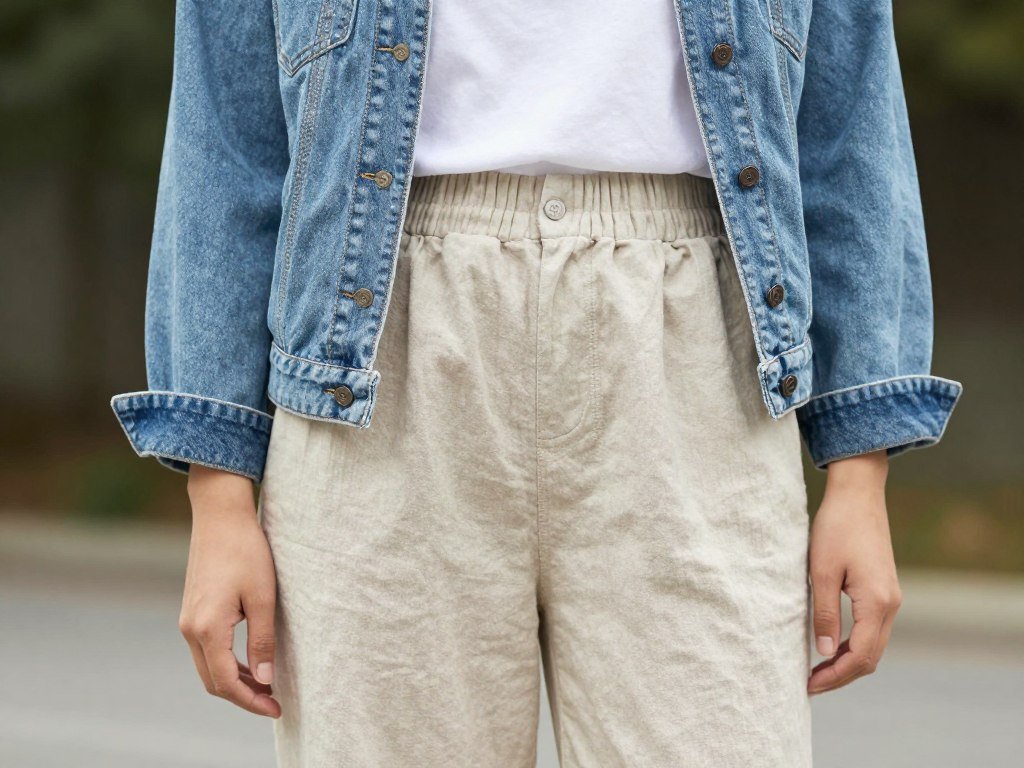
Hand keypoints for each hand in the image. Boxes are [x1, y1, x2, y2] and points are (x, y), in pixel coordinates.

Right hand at [178, 466, 280, 716]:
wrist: (220, 516)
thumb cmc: (246, 551)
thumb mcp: (263, 596)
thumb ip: (262, 640)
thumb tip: (265, 680)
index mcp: (207, 628)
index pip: (226, 682)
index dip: (251, 701)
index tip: (276, 708)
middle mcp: (190, 628)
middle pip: (213, 681)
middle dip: (242, 697)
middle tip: (274, 702)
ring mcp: (188, 620)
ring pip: (207, 667)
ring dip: (234, 682)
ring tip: (266, 686)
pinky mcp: (192, 610)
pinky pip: (206, 650)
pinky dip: (226, 663)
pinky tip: (250, 662)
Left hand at [807, 450, 901, 695]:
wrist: (858, 494)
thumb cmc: (836, 527)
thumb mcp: (822, 571)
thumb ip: (824, 614)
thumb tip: (823, 653)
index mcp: (877, 603)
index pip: (860, 656)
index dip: (834, 676)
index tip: (808, 685)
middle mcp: (891, 604)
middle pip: (870, 657)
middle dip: (841, 675)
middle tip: (809, 684)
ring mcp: (891, 597)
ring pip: (873, 645)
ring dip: (847, 661)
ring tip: (816, 670)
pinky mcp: (884, 589)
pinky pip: (872, 629)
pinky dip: (853, 644)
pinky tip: (830, 645)